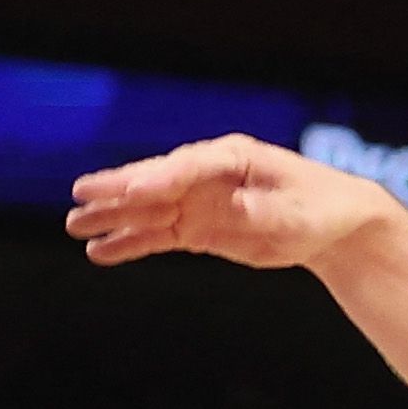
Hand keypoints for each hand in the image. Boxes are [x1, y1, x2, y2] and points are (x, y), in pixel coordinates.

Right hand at [65, 136, 397, 268]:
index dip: (162, 179)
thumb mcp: (296, 213)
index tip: (133, 191)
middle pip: (157, 181)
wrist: (332, 224)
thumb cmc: (319, 208)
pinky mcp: (197, 227)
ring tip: (75, 225)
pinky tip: (100, 251)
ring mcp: (199, 201)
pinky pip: (157, 235)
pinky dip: (131, 243)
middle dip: (119, 189)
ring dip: (113, 217)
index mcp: (234, 157)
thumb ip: (258, 212)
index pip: (190, 166)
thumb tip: (228, 211)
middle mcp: (207, 176)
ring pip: (149, 210)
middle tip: (79, 193)